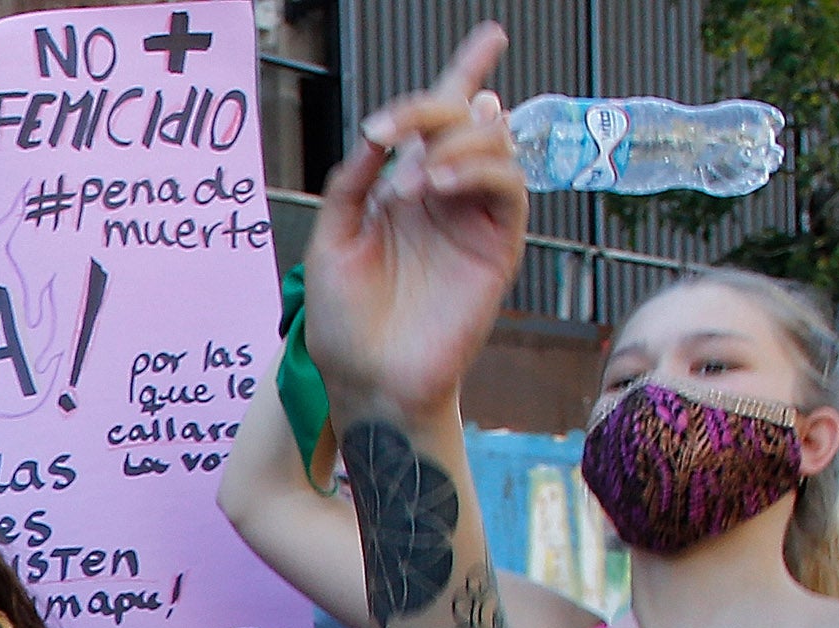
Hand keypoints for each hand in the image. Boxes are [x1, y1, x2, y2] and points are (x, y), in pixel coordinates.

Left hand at [302, 25, 523, 419]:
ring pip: (494, 144)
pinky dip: (476, 172)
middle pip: (467, 119)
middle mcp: (445, 196)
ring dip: (452, 144)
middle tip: (395, 126)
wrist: (364, 380)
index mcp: (405, 189)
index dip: (468, 73)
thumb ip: (351, 184)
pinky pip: (507, 188)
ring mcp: (473, 220)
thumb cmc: (342, 323)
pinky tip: (435, 187)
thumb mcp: (331, 240)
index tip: (491, 35)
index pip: (443, 121)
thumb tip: (380, 134)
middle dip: (434, 106)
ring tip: (411, 184)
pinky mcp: (497, 247)